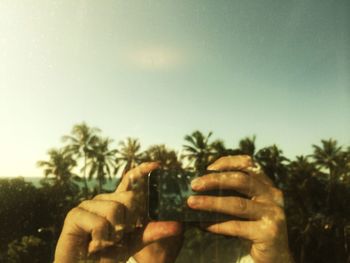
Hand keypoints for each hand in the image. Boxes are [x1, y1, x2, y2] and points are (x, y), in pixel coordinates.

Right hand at [54, 162, 181, 262]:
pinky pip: (100, 224)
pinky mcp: (75, 215)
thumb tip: (178, 226)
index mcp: (117, 202)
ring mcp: (88, 205)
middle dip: (130, 222)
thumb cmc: (109, 253)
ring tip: (105, 242)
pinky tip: (92, 246)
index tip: (157, 165)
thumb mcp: (135, 241)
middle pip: (130, 198)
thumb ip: (154, 231)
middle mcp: (103, 199)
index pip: (131, 180)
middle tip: (119, 237)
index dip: (143, 170)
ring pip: (115, 211)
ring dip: (115, 235)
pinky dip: (101, 240)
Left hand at [187, 155, 293, 262]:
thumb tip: (198, 184)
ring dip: (211, 202)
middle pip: (241, 180)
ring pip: (237, 203)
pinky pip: (237, 226)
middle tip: (194, 185)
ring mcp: (273, 213)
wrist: (274, 258)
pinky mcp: (269, 232)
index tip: (207, 167)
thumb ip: (229, 193)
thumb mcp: (243, 206)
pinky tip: (202, 225)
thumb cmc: (251, 228)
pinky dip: (217, 225)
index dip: (227, 162)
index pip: (248, 163)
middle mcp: (272, 195)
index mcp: (266, 185)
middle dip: (214, 180)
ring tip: (191, 203)